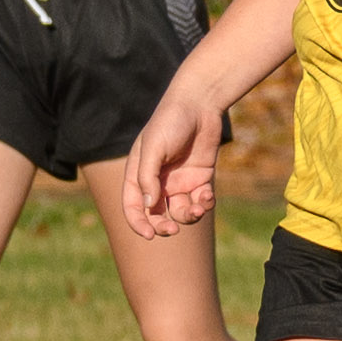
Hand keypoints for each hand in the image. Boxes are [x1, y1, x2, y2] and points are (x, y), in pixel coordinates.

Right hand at [124, 90, 224, 236]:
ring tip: (198, 208)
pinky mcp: (200, 179)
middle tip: (172, 230)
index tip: (149, 235)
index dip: (138, 223)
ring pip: (181, 212)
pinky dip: (205, 204)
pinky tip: (207, 197)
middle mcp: (158, 182)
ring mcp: (180, 182)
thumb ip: (148, 176)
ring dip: (189, 216)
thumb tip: (149, 205)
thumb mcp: (153, 148)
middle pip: (157, 214)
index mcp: (139, 174)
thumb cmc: (170, 122)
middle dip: (163, 226)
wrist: (200, 105)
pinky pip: (201, 201)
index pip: (133, 206)